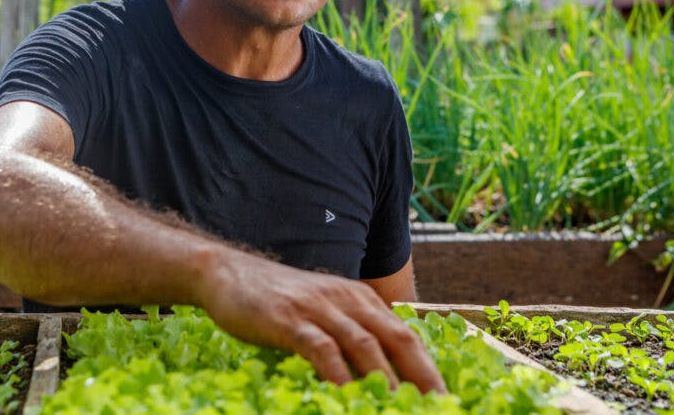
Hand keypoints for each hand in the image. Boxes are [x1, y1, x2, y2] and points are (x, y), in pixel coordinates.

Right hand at [195, 249, 445, 392]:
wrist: (227, 272)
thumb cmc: (277, 301)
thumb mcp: (321, 312)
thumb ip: (348, 336)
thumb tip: (377, 379)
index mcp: (359, 299)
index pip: (406, 336)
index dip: (430, 371)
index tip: (446, 403)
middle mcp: (346, 299)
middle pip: (396, 340)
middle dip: (423, 379)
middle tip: (438, 411)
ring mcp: (318, 307)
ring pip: (365, 345)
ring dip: (387, 382)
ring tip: (399, 409)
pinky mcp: (289, 319)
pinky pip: (321, 349)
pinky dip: (339, 376)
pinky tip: (346, 398)